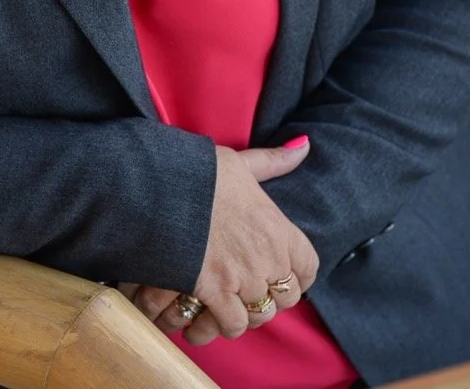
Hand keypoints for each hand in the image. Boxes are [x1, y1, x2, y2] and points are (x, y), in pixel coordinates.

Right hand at [117, 138, 317, 345]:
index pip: (308, 266)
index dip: (298, 274)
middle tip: (247, 290)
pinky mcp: (215, 293)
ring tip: (225, 306)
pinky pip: (231, 325)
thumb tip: (304, 145)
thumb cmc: (200, 173)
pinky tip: (203, 317)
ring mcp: (243, 277)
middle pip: (286, 297)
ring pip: (259, 315)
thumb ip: (273, 161)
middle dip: (269, 297)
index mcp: (277, 226)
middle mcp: (267, 256)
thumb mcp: (239, 163)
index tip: (283, 274)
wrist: (161, 186)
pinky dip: (218, 325)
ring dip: (244, 314)